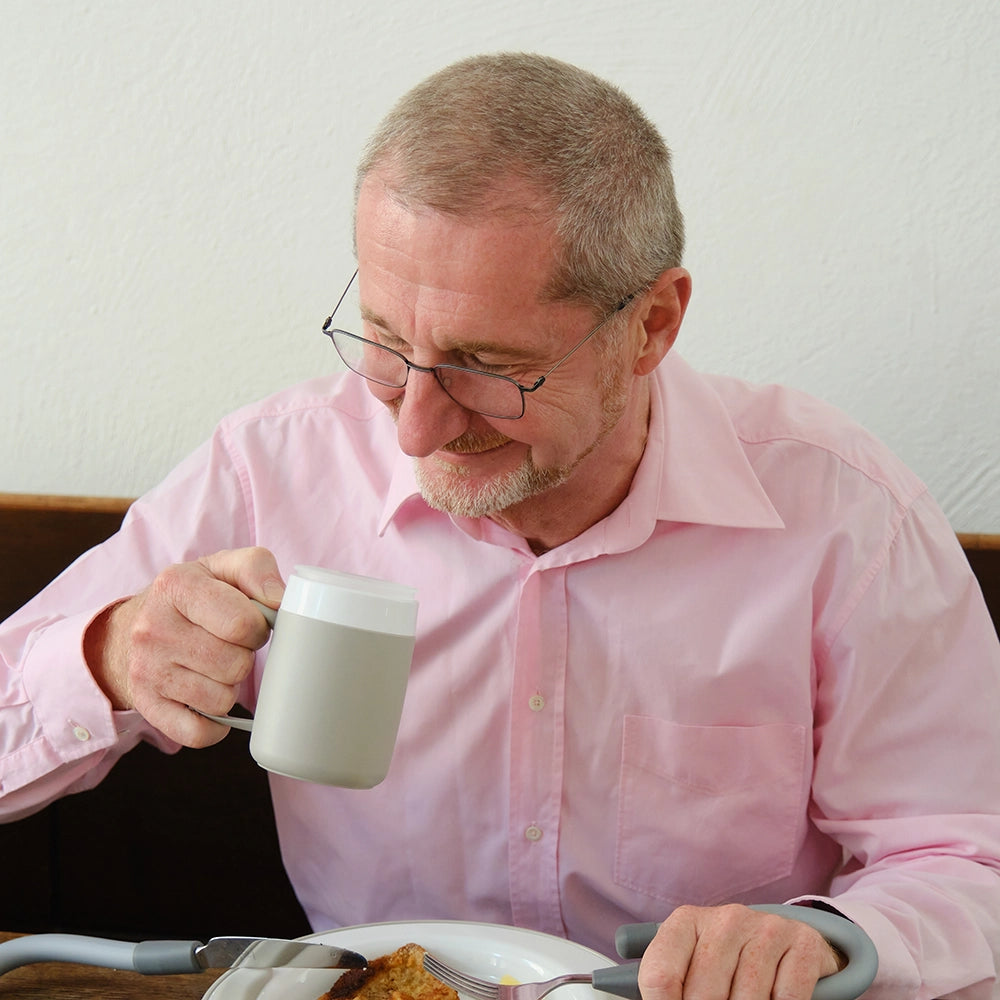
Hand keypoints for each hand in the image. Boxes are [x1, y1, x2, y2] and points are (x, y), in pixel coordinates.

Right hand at [84, 547, 285, 745]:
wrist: (130, 628)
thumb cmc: (192, 596)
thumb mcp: (222, 567)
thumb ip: (257, 570)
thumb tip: (281, 599)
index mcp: (176, 585)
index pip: (242, 624)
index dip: (258, 628)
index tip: (250, 624)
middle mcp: (153, 629)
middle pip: (235, 665)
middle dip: (244, 656)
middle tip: (232, 646)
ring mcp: (147, 671)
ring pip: (222, 700)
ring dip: (229, 687)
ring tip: (216, 666)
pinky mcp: (146, 706)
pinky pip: (198, 734)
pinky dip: (214, 725)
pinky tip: (210, 700)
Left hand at [637, 903, 842, 999]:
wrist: (783, 943)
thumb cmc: (726, 963)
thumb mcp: (692, 968)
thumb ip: (671, 987)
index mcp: (687, 922)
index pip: (660, 977)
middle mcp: (726, 919)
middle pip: (703, 994)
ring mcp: (766, 928)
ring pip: (747, 999)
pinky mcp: (802, 943)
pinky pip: (787, 998)